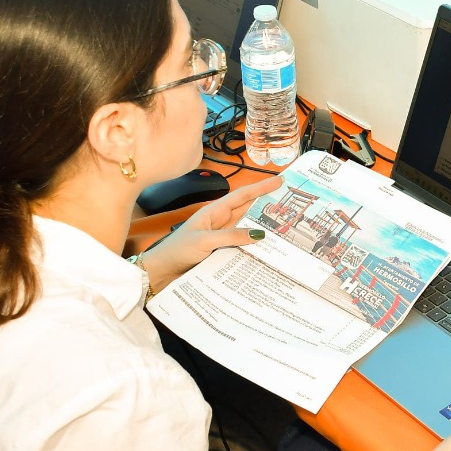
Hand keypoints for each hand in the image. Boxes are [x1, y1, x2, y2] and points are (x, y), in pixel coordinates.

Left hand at [141, 178, 275, 288]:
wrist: (161, 270)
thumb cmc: (176, 250)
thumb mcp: (204, 241)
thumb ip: (231, 236)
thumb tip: (258, 232)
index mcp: (215, 211)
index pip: (242, 195)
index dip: (261, 187)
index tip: (279, 180)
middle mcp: (220, 222)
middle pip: (248, 210)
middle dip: (267, 204)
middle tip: (288, 202)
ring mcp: (221, 236)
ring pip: (247, 228)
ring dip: (263, 226)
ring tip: (284, 226)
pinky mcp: (221, 250)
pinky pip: (242, 244)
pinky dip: (254, 245)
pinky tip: (266, 249)